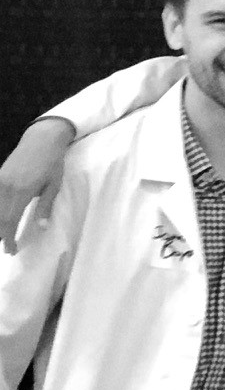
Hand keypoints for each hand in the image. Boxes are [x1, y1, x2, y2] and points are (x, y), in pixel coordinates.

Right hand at [0, 119, 75, 252]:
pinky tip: (0, 218)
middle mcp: (7, 186)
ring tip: (2, 237)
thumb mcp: (53, 186)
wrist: (41, 139)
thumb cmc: (52, 163)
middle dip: (0, 235)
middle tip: (6, 249)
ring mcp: (0, 180)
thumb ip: (46, 207)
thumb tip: (41, 228)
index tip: (11, 250)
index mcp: (22, 191)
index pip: (10, 220)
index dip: (8, 238)